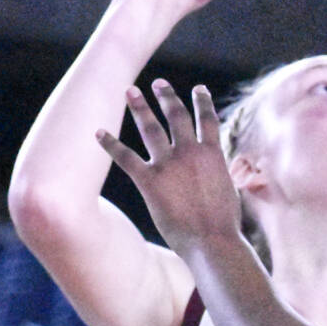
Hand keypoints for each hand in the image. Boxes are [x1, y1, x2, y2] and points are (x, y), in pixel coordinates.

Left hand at [95, 80, 246, 256]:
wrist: (212, 242)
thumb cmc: (224, 226)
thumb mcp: (228, 194)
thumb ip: (219, 178)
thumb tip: (219, 179)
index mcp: (213, 154)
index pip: (208, 119)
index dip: (203, 101)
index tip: (198, 88)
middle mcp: (190, 152)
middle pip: (177, 115)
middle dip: (166, 96)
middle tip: (158, 83)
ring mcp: (169, 165)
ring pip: (151, 128)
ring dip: (140, 108)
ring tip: (131, 91)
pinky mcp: (150, 182)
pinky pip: (126, 157)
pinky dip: (111, 144)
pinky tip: (98, 132)